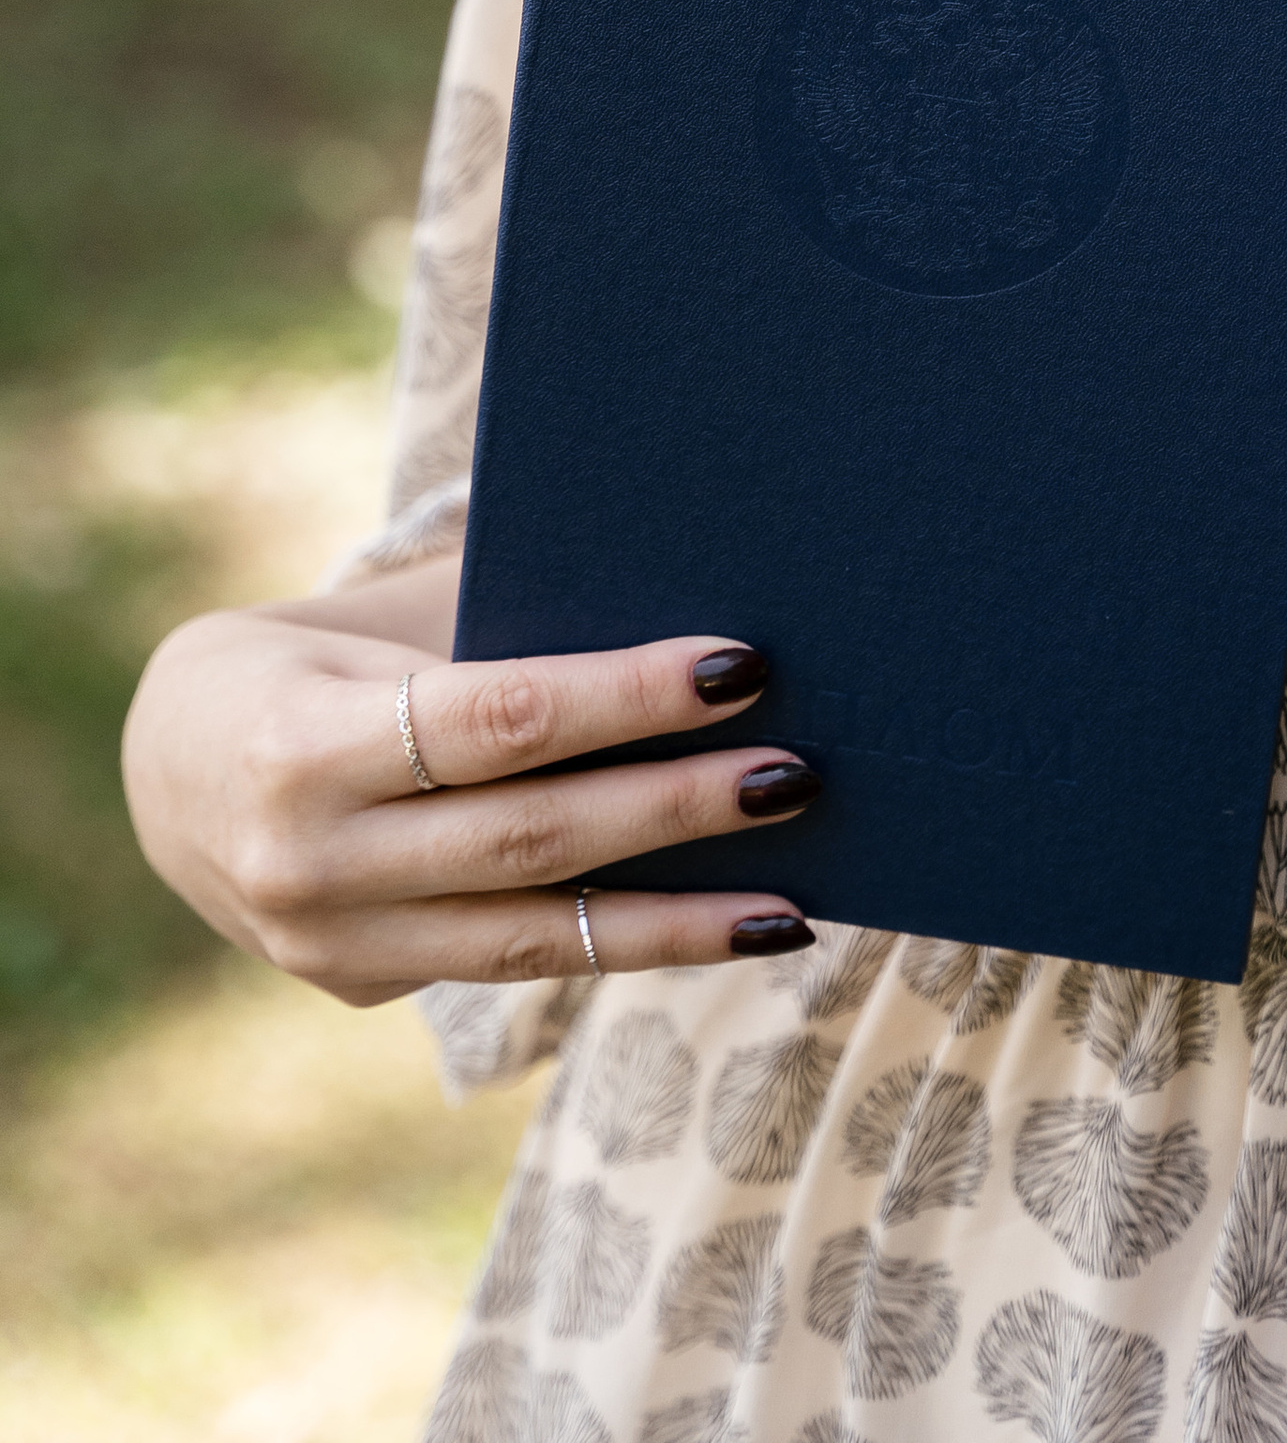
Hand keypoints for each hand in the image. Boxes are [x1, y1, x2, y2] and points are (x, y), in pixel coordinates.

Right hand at [123, 573, 821, 1004]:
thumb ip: (504, 633)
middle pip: (528, 833)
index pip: (498, 718)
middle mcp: (305, 859)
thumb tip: (695, 633)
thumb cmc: (319, 654)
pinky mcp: (358, 984)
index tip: (739, 665)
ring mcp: (326, 942)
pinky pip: (511, 961)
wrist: (169, 766)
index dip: (623, 695)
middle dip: (674, 808)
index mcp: (302, 741)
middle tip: (794, 775)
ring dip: (674, 919)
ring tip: (788, 903)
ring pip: (532, 934)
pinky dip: (621, 944)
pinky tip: (718, 929)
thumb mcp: (378, 624)